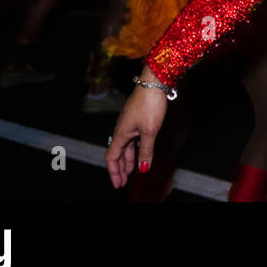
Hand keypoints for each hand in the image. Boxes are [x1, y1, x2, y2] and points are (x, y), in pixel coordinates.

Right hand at [105, 68, 168, 188]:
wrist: (154, 83)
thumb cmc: (149, 104)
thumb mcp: (149, 131)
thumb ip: (146, 151)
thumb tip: (143, 168)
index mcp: (121, 133)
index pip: (112, 157)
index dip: (114, 172)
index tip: (117, 184)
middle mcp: (122, 129)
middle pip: (118, 153)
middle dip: (121, 168)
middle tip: (124, 181)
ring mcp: (130, 123)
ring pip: (127, 146)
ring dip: (129, 159)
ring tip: (132, 171)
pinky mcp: (138, 118)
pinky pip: (133, 138)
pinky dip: (135, 149)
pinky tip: (140, 153)